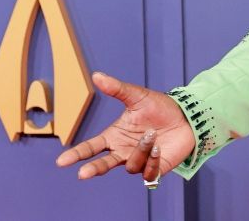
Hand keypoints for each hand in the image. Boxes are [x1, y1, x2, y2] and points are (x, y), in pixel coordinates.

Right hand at [55, 72, 194, 182]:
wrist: (186, 117)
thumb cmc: (160, 107)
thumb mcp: (137, 96)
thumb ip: (117, 88)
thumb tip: (96, 75)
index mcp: (114, 136)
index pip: (91, 148)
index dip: (77, 154)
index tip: (61, 162)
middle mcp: (123, 151)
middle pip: (103, 165)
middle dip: (93, 168)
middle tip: (83, 173)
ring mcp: (138, 161)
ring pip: (129, 165)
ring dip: (140, 150)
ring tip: (152, 134)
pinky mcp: (154, 169)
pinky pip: (147, 172)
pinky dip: (152, 160)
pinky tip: (159, 148)